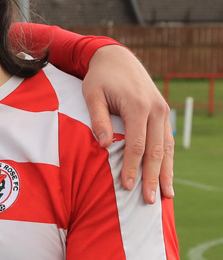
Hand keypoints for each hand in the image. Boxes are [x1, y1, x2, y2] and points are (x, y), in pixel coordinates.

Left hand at [82, 45, 173, 202]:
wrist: (116, 58)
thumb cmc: (99, 78)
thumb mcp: (91, 95)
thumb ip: (98, 119)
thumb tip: (104, 145)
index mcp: (139, 107)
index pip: (137, 145)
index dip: (132, 168)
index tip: (126, 187)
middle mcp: (156, 110)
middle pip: (156, 151)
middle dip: (153, 178)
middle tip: (150, 201)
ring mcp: (163, 111)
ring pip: (167, 148)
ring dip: (166, 173)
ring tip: (166, 196)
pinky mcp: (163, 113)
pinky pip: (167, 141)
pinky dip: (168, 160)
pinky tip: (166, 176)